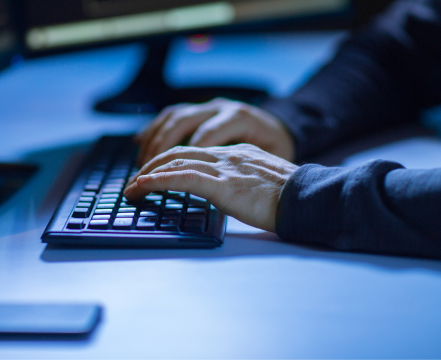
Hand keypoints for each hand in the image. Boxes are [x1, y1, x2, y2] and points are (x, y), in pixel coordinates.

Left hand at [124, 144, 298, 231]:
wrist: (309, 199)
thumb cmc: (292, 197)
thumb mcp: (262, 181)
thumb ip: (241, 180)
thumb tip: (228, 191)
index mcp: (236, 153)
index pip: (194, 150)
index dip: (169, 160)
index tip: (154, 172)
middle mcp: (227, 155)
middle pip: (179, 151)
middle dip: (152, 164)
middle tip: (135, 179)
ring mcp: (224, 167)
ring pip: (175, 162)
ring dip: (147, 174)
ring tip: (131, 188)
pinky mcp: (222, 184)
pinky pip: (181, 178)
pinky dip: (157, 182)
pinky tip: (142, 187)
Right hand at [135, 98, 295, 165]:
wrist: (286, 139)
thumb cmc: (277, 158)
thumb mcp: (265, 163)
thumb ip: (239, 170)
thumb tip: (211, 184)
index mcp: (240, 119)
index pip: (203, 138)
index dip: (182, 160)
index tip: (162, 180)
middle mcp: (222, 108)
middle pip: (182, 124)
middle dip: (159, 150)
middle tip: (143, 176)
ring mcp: (211, 108)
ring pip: (175, 118)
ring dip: (154, 140)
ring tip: (141, 165)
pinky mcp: (204, 111)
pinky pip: (175, 115)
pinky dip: (156, 128)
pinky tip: (142, 142)